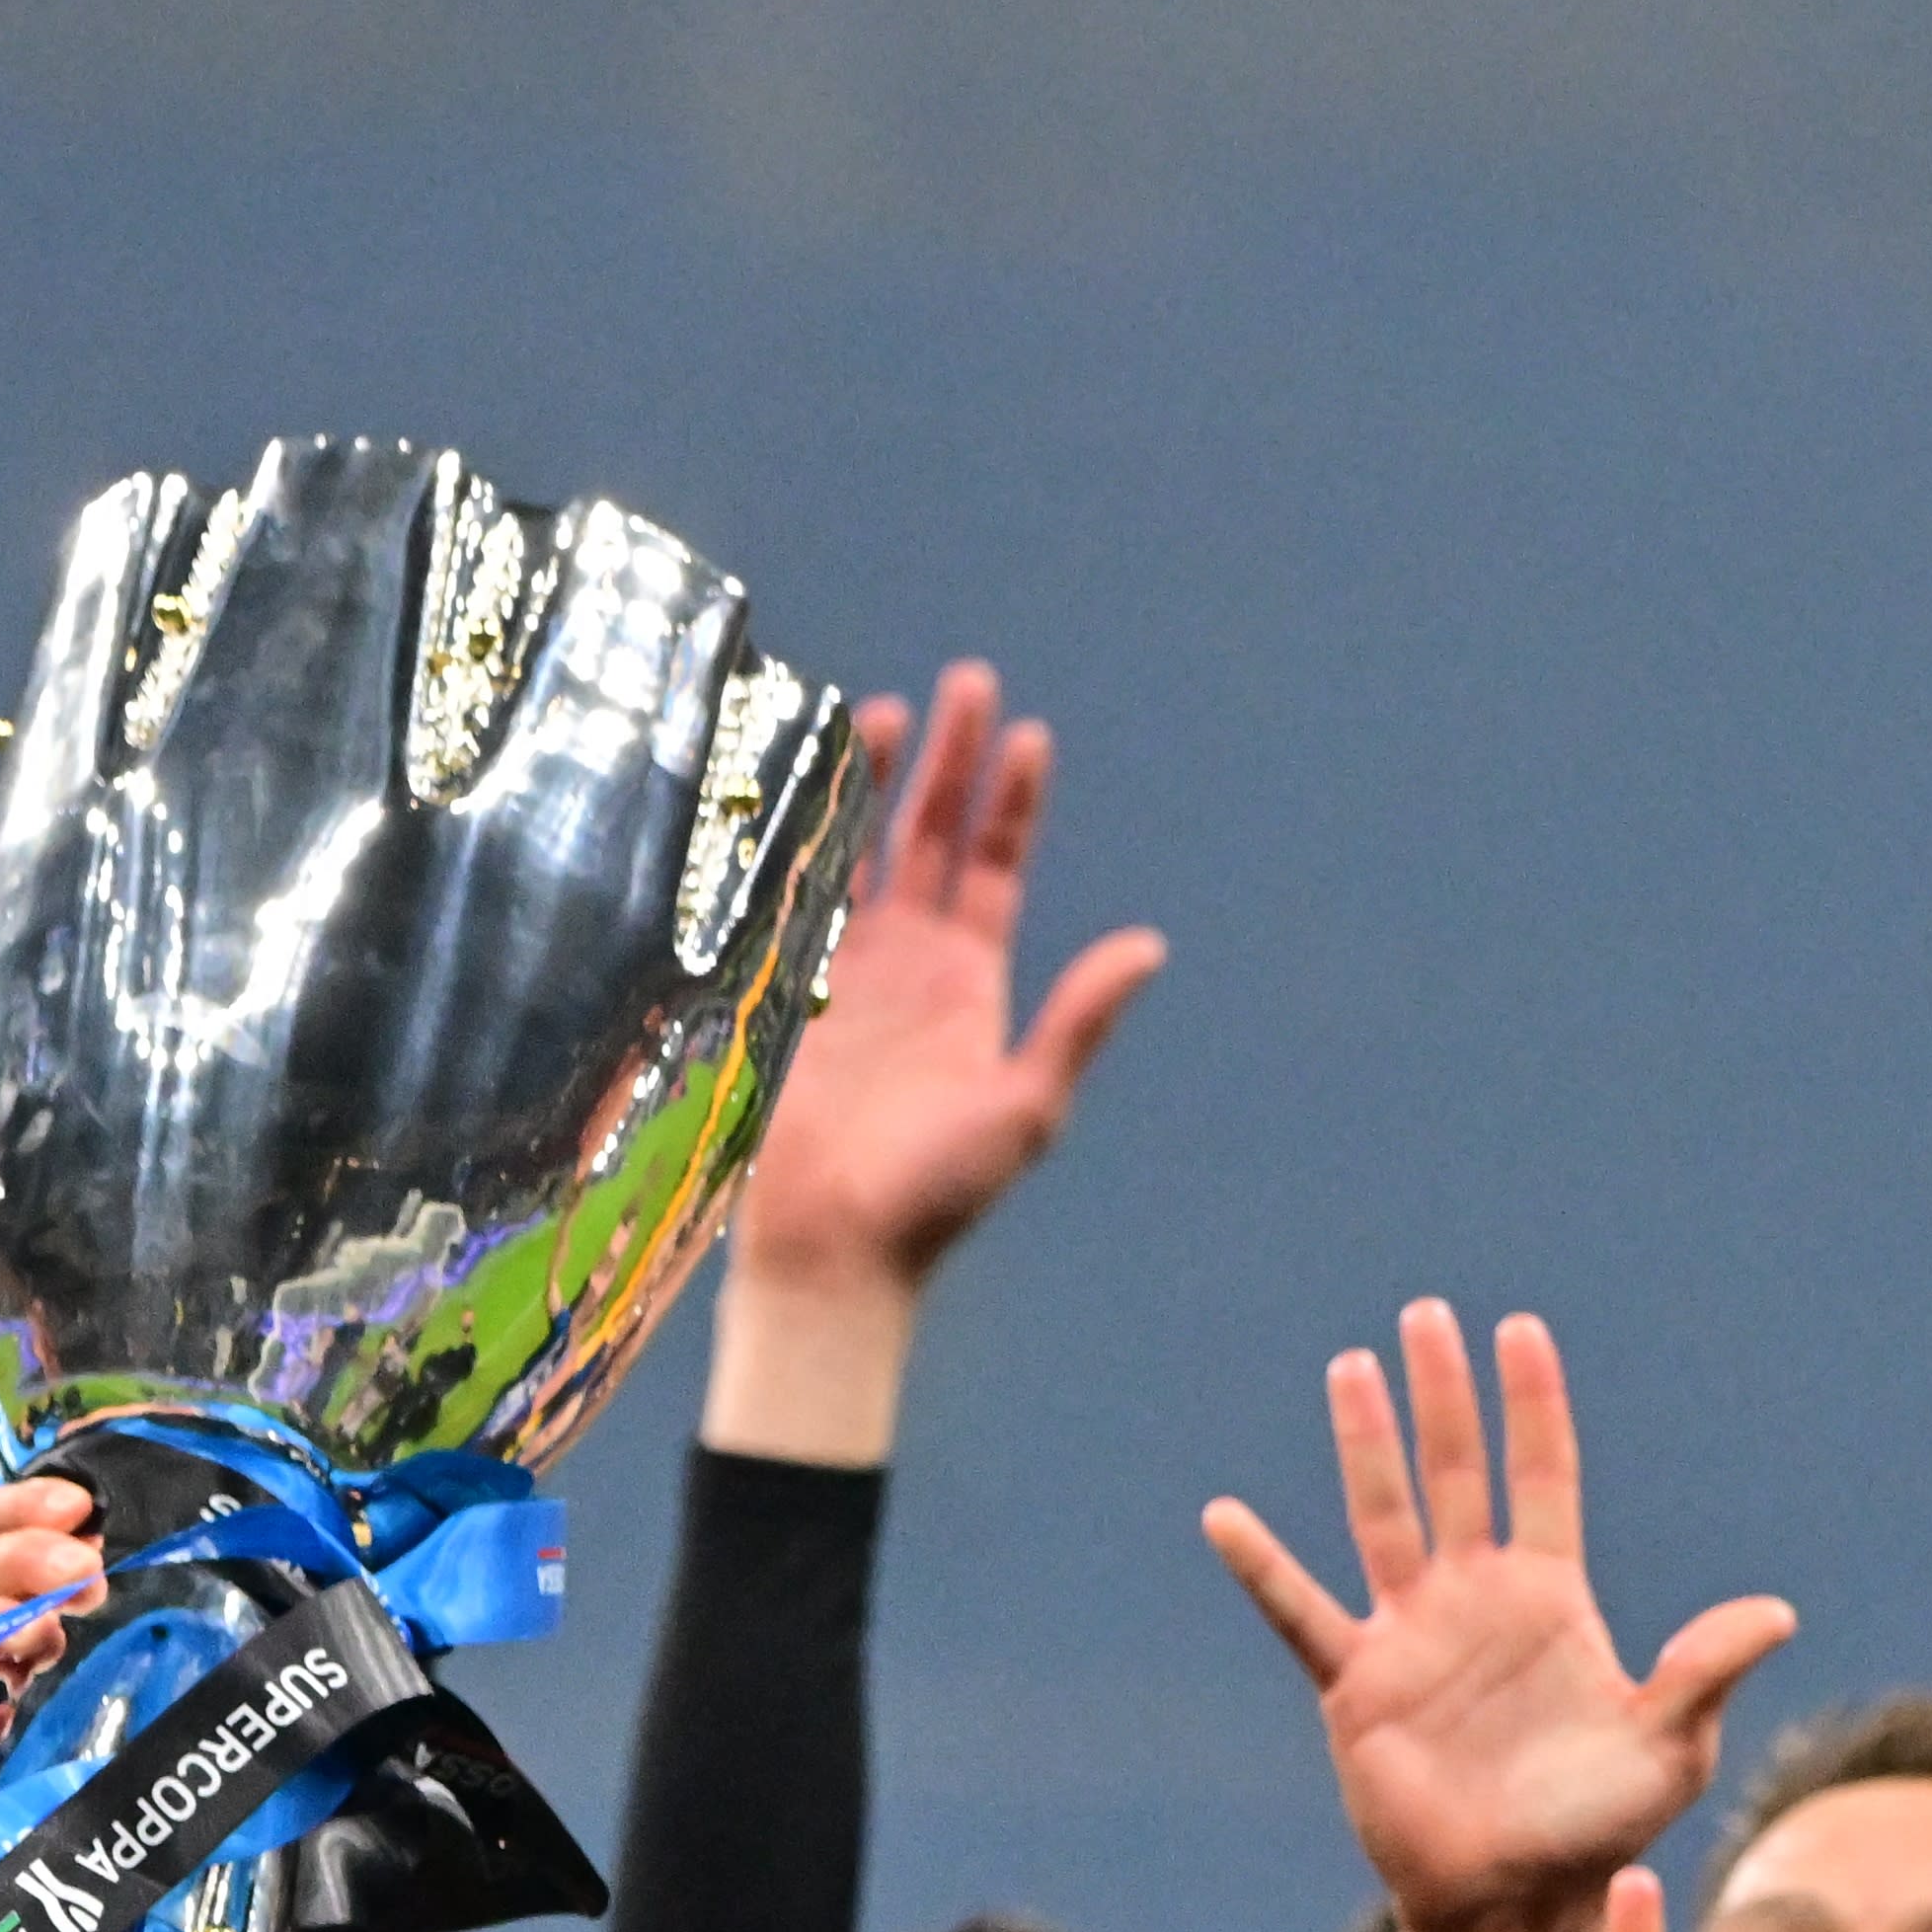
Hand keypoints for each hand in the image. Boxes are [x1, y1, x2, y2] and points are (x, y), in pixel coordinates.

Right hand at [705, 660, 1162, 1461]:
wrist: (835, 1249)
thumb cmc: (936, 1194)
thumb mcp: (1027, 1106)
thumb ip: (1079, 1022)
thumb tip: (1150, 945)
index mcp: (971, 986)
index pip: (995, 870)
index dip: (1010, 804)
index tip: (1026, 736)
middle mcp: (910, 967)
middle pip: (932, 840)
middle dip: (950, 762)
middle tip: (966, 682)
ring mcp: (843, 974)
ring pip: (861, 854)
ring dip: (875, 785)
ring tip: (887, 712)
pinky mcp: (782, 991)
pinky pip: (794, 896)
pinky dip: (800, 839)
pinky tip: (802, 784)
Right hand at [1203, 1306, 1789, 1931]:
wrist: (1512, 1901)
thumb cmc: (1598, 1831)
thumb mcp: (1669, 1749)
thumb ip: (1704, 1673)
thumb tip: (1776, 1615)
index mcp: (1551, 1600)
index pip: (1541, 1476)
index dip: (1532, 1405)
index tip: (1520, 1330)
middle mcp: (1476, 1601)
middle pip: (1457, 1472)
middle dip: (1444, 1395)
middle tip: (1427, 1315)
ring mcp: (1411, 1638)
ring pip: (1381, 1516)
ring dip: (1366, 1443)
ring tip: (1351, 1367)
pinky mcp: (1357, 1687)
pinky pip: (1299, 1614)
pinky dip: (1263, 1568)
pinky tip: (1224, 1517)